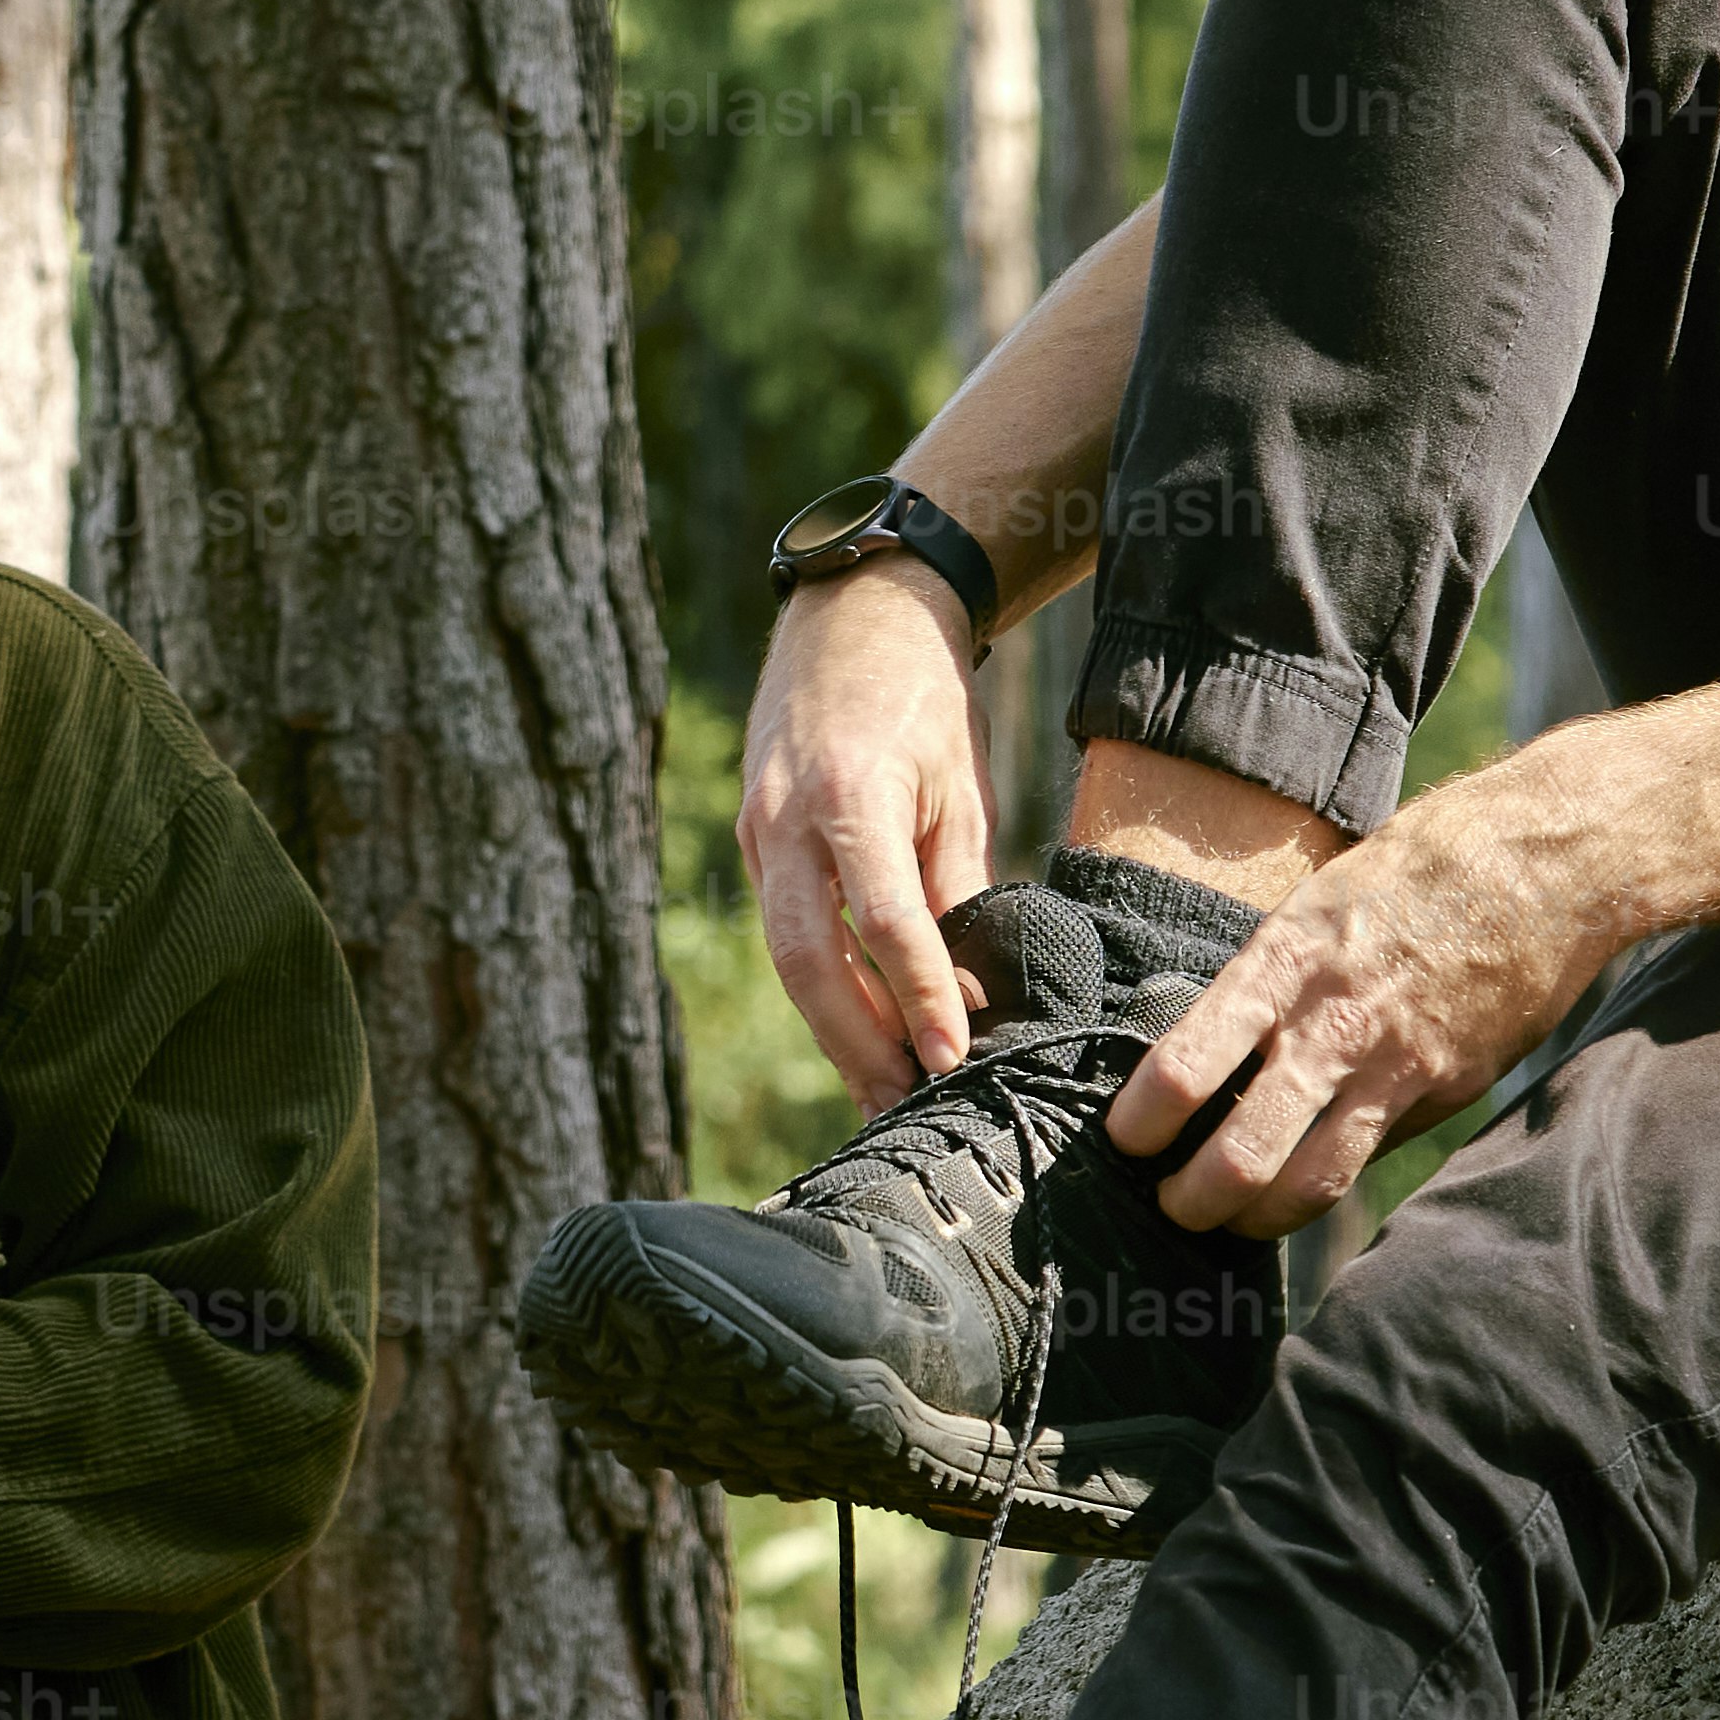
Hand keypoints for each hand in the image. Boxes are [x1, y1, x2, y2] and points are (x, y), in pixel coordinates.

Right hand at [746, 559, 1003, 1107]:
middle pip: (811, 960)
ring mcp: (759, 831)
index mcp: (852, 795)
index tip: (952, 1056)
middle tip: (903, 1103)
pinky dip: (822, 984)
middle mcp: (788, 820)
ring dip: (835, 1027)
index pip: (886, 921)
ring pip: (788, 955)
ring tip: (882, 1088)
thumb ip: (957, 886)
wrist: (851, 616)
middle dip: (858, 1042)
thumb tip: (966, 990)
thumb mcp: (962, 786)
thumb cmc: (923, 698)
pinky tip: (858, 1028)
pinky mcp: (753, 840)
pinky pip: (784, 927)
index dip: (920, 996)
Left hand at [1097, 751, 1651, 1237]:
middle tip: (1169, 1206)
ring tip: (1230, 1222)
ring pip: (1311, 1182)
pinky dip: (1332, 1179)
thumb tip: (1217, 1047)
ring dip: (1257, 1218)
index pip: (1188, 1064)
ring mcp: (1398, 1067)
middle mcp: (1337, 1023)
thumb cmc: (1420, 866)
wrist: (1548, 863)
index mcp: (1286, 961)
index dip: (1140, 1120)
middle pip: (1243, 1152)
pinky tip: (1306, 1181)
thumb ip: (1270, 976)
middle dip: (1191, 1199)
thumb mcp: (1319, 899)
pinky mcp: (1449, 1090)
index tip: (1122, 1139)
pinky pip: (1374, 1155)